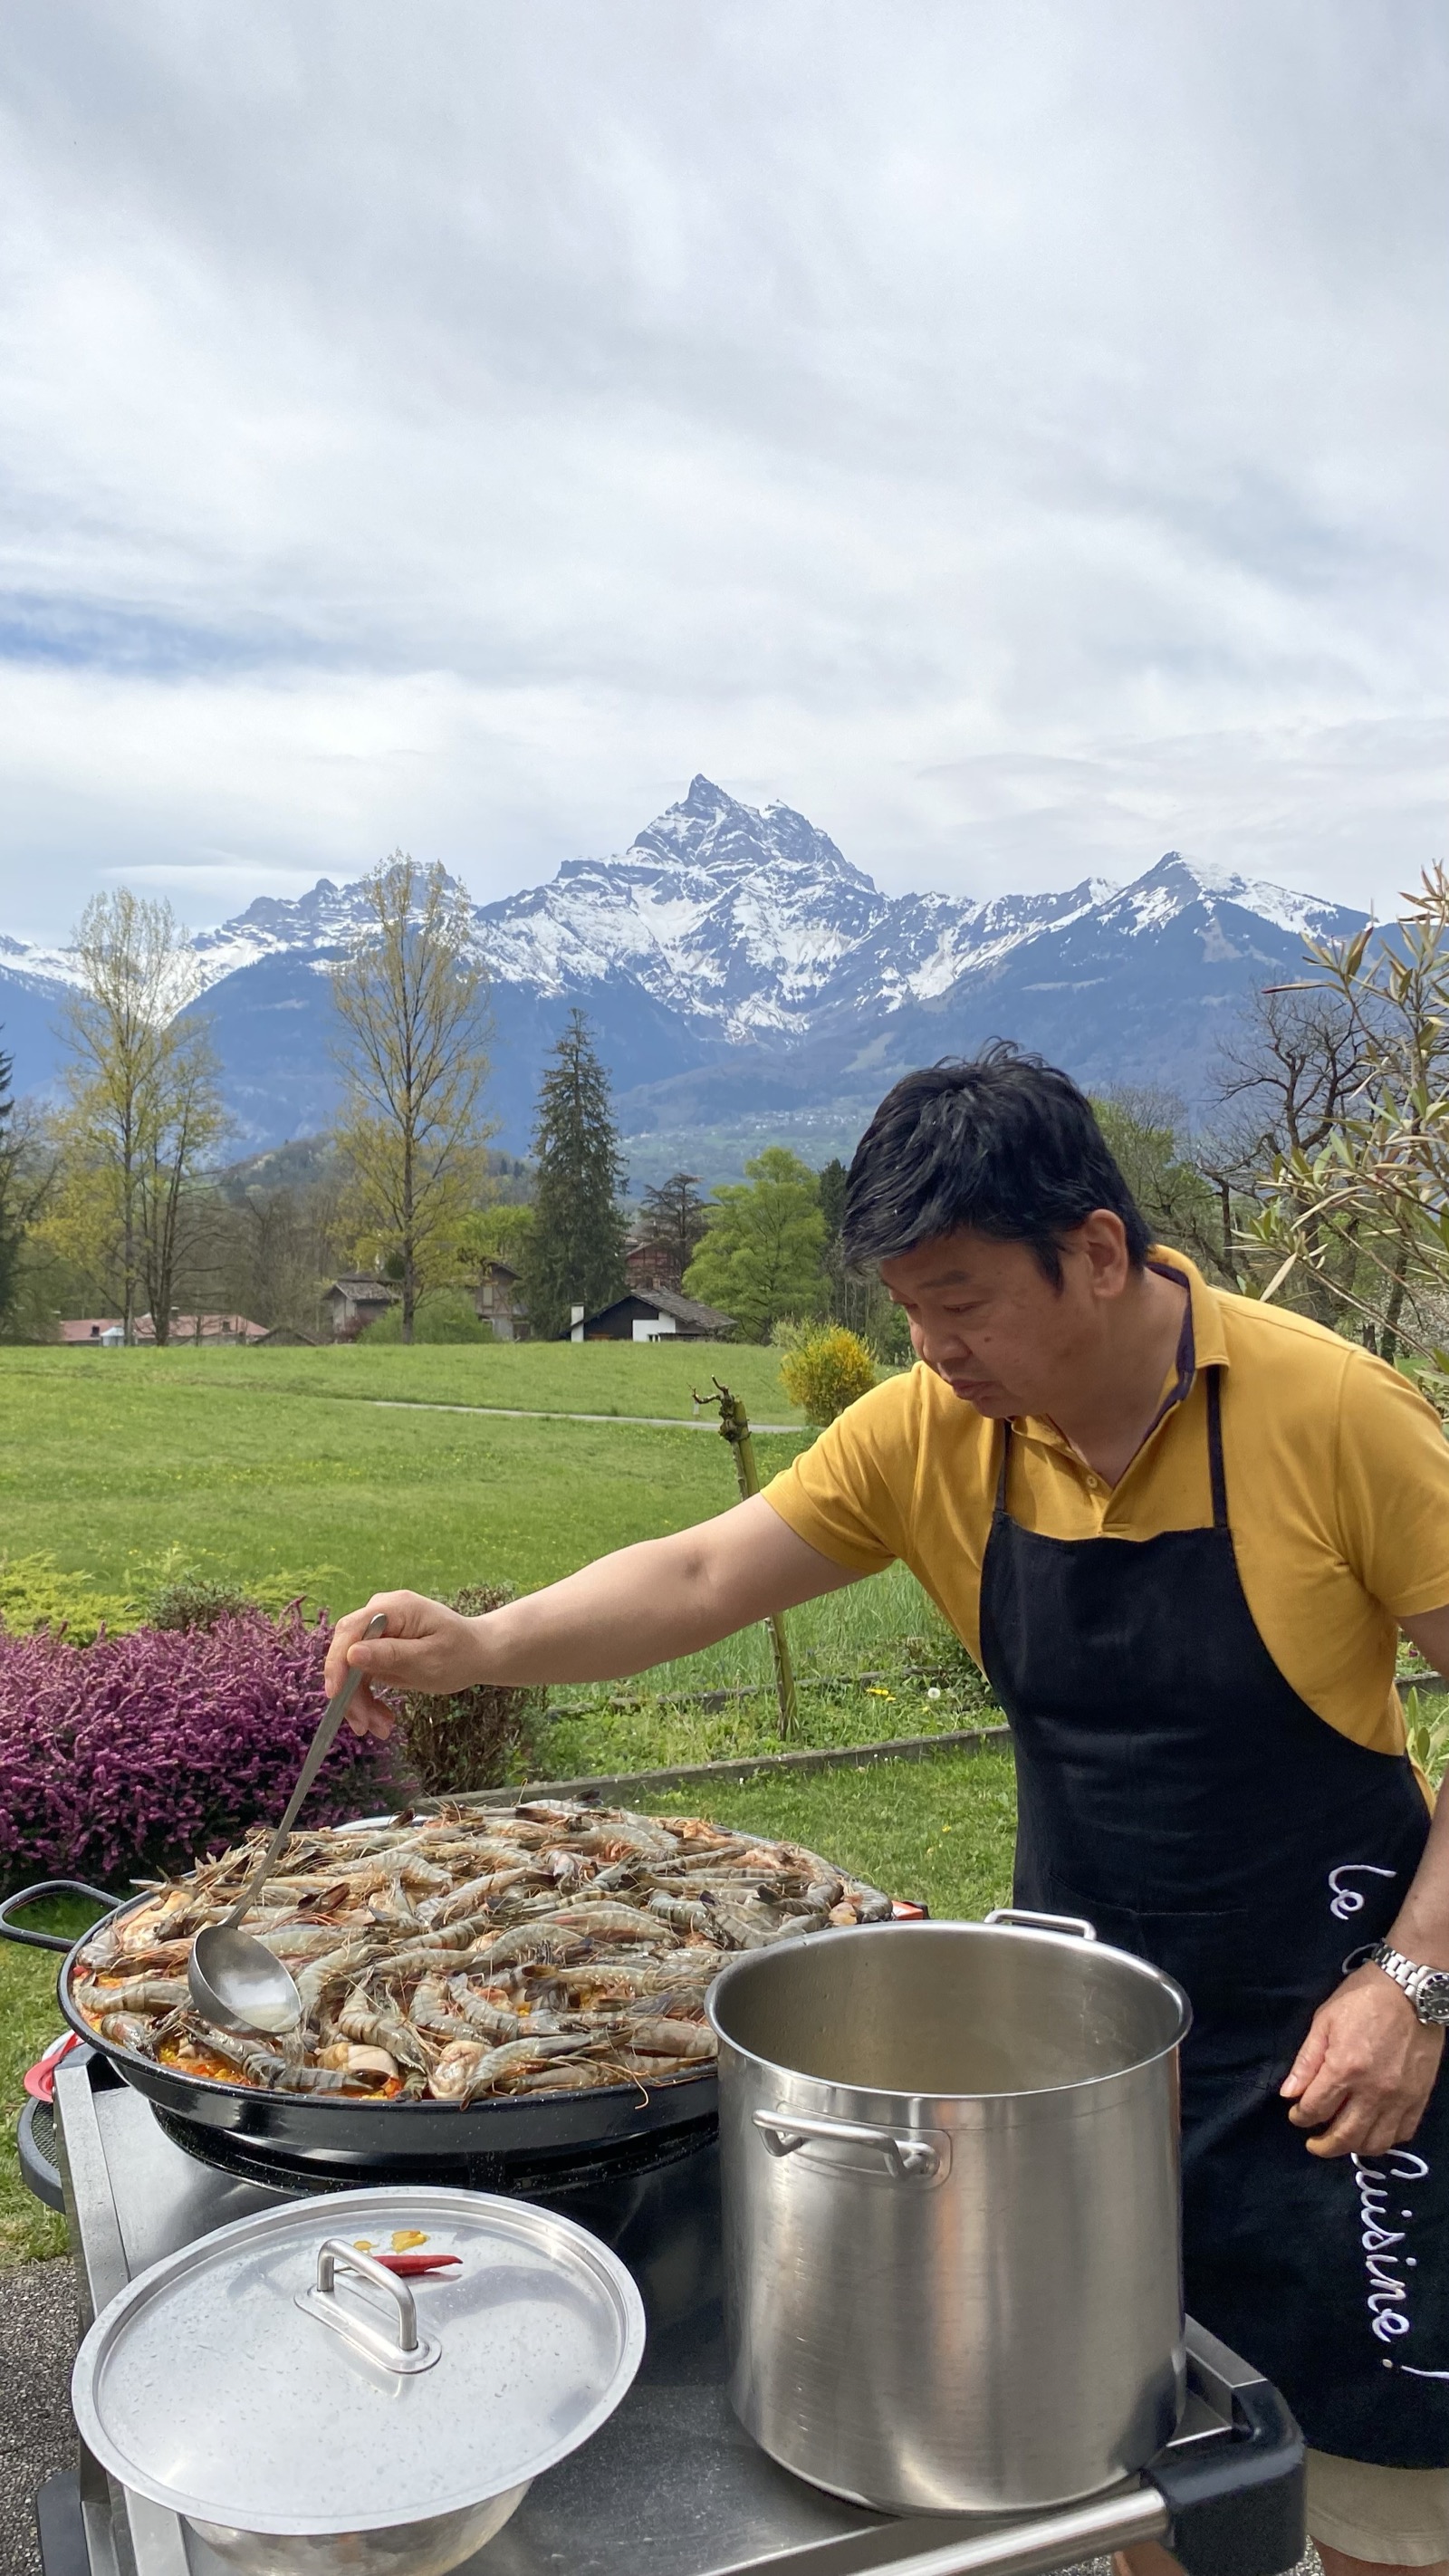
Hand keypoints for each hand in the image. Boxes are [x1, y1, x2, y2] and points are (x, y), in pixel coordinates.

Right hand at [324, 1592, 489, 1739]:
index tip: (335, 1695)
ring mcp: (377, 1632)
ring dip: (360, 1702)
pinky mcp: (377, 1649)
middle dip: (351, 1692)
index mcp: (394, 1607)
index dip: (337, 1662)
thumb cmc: (459, 1653)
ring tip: (381, 1729)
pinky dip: (367, 1699)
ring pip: (351, 1670)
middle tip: (365, 1726)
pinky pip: (361, 1676)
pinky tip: (382, 1719)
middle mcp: (380, 1614)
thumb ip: (391, 1655)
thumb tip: (352, 1653)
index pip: (350, 1630)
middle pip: (346, 1653)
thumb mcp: (428, 1659)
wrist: (476, 1653)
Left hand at [1280, 1961, 1444, 2157]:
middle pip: (1345, 2136)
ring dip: (1353, 2148)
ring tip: (1342, 2141)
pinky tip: (1372, 2132)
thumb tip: (1288, 2094)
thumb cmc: (1362, 1998)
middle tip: (1313, 2144)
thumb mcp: (1325, 2021)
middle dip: (1323, 2146)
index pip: (1315, 2109)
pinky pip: (1403, 2133)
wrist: (1412, 1989)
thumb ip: (1307, 2061)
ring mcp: (1400, 2098)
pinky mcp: (1420, 2097)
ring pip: (1375, 2143)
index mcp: (1345, 2068)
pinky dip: (1385, 2140)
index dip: (1300, 2117)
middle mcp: (1373, 2091)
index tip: (1296, 2116)